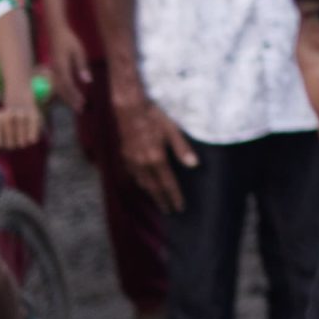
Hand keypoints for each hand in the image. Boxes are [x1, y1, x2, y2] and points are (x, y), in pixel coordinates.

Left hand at [0, 96, 43, 151]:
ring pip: (21, 143)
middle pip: (9, 145)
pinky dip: (30, 140)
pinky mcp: (35, 117)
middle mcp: (8, 116)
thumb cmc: (1, 122)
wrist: (19, 101)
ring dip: (20, 143)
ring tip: (19, 136)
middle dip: (10, 145)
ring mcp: (22, 116)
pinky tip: (28, 134)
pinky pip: (32, 139)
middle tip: (10, 138)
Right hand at [45, 24, 88, 113]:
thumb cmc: (69, 41)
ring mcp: (52, 71)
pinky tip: (68, 95)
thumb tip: (87, 81)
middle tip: (80, 109)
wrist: (56, 32)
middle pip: (62, 89)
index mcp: (61, 68)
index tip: (82, 103)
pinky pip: (56, 84)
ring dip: (67, 97)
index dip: (75, 96)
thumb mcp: (79, 52)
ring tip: (76, 105)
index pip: (68, 85)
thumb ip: (82, 66)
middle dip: (71, 100)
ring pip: (58, 88)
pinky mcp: (53, 70)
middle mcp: (55, 71)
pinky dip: (63, 91)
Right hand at [117, 93, 197, 213]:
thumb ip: (182, 148)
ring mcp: (131, 161)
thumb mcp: (172, 129)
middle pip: (153, 188)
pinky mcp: (124, 156)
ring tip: (158, 201)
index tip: (179, 208)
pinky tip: (142, 184)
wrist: (128, 108)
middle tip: (169, 211)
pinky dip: (138, 183)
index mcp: (156, 158)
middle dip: (162, 200)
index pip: (167, 184)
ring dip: (150, 194)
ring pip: (141, 183)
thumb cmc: (154, 116)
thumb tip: (194, 165)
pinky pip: (131, 175)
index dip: (174, 196)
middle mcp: (142, 164)